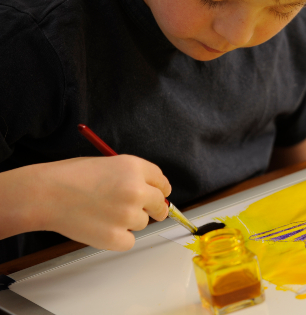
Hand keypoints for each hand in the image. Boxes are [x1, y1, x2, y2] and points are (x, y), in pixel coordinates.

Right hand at [7, 155, 170, 250]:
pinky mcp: (116, 238)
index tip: (160, 195)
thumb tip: (149, 190)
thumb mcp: (108, 164)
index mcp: (134, 168)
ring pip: (142, 223)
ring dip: (129, 222)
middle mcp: (136, 191)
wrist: (44, 194)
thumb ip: (131, 176)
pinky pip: (129, 241)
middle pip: (160, 205)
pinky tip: (100, 227)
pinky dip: (118, 238)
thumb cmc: (69, 177)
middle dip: (156, 209)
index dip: (161, 190)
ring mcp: (128, 215)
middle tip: (149, 212)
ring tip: (103, 213)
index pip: (161, 182)